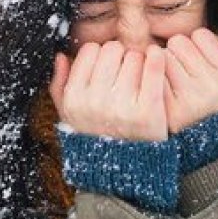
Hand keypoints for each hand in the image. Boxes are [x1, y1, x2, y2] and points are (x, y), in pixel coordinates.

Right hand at [48, 40, 167, 140]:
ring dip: (140, 61)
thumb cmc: (99, 135)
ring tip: (140, 77)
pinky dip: (157, 57)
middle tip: (127, 71)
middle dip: (121, 56)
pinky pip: (154, 65)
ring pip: (134, 55)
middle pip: (113, 49)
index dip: (102, 55)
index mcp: (74, 98)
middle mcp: (95, 102)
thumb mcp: (70, 116)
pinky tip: (157, 59)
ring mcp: (122, 106)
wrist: (129, 169)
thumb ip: (59, 86)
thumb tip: (61, 55)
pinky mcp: (149, 109)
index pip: (90, 50)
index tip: (110, 66)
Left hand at [163, 27, 217, 134]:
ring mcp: (189, 97)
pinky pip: (155, 79)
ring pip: (163, 58)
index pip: (201, 36)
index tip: (196, 54)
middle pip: (178, 42)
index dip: (196, 42)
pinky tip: (163, 89)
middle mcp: (210, 84)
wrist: (215, 158)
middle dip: (177, 51)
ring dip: (164, 64)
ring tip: (171, 77)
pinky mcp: (170, 109)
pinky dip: (156, 80)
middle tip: (180, 65)